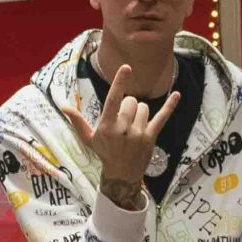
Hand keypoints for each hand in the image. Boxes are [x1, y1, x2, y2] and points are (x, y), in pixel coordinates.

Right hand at [64, 62, 180, 206]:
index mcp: (107, 126)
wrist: (122, 174)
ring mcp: (138, 133)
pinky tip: (177, 94)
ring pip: (144, 108)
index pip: (114, 99)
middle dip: (128, 106)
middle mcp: (123, 129)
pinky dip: (170, 105)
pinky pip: (162, 117)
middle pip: (131, 101)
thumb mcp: (89, 139)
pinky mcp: (151, 137)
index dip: (120, 82)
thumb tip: (63, 107)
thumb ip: (77, 121)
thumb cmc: (104, 153)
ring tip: (133, 126)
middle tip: (123, 121)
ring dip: (139, 113)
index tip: (127, 67)